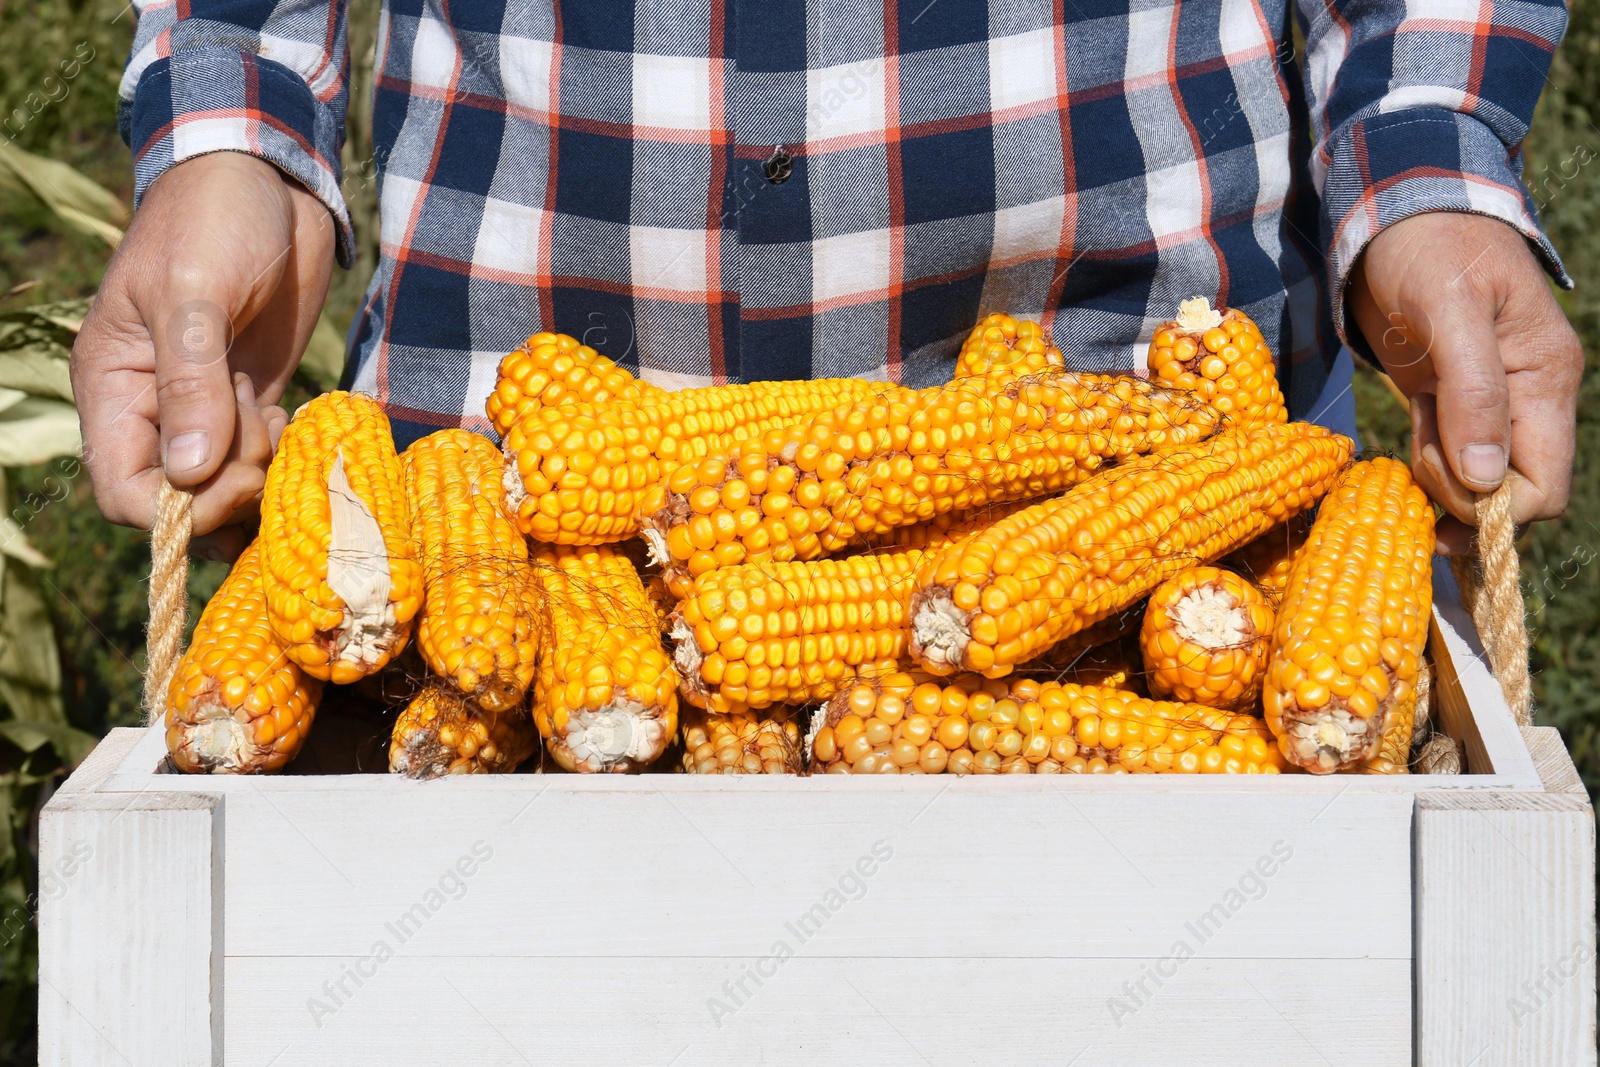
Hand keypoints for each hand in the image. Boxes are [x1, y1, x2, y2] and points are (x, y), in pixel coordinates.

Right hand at [71, 152, 334, 558]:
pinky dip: (286, 466)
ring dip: (263, 479)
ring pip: (227, 493)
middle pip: (182, 504)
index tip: (236, 472)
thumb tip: (189, 473)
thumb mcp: (196, 291)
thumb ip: (192, 381)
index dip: (181, 507)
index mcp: (114, 388)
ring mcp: (207, 413)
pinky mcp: (253, 406)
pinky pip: (263, 466)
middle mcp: (153, 412)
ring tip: (279, 418)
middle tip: (266, 432)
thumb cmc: (214, 218)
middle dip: (231, 491)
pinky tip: (299, 424)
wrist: (266, 180)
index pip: (126, 493)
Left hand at [1348, 211, 1582, 553]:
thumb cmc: (1429, 248)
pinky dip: (1425, 467)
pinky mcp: (1454, 405)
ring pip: (1476, 487)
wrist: (1396, 215)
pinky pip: (1450, 464)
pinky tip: (1408, 436)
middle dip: (1459, 495)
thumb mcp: (1450, 310)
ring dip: (1436, 479)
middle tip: (1417, 445)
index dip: (1493, 504)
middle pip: (1510, 498)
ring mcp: (1489, 407)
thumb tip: (1487, 479)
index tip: (1443, 471)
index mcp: (1544, 380)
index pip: (1542, 487)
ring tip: (1415, 421)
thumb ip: (1473, 392)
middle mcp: (1526, 402)